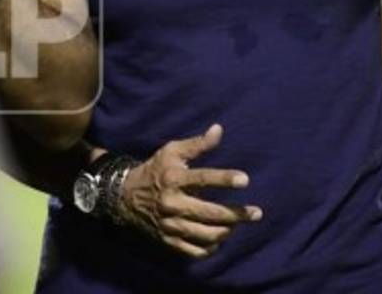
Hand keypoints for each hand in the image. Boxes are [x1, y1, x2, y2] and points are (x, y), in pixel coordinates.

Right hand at [115, 124, 261, 258]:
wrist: (125, 197)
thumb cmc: (155, 169)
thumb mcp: (172, 151)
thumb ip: (197, 144)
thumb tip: (219, 129)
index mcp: (173, 179)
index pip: (202, 179)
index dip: (224, 179)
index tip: (245, 180)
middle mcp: (172, 203)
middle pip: (210, 213)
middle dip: (236, 214)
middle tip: (256, 213)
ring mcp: (170, 225)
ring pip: (206, 234)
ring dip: (227, 230)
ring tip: (237, 223)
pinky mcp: (169, 240)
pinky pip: (195, 251)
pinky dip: (211, 247)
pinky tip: (219, 238)